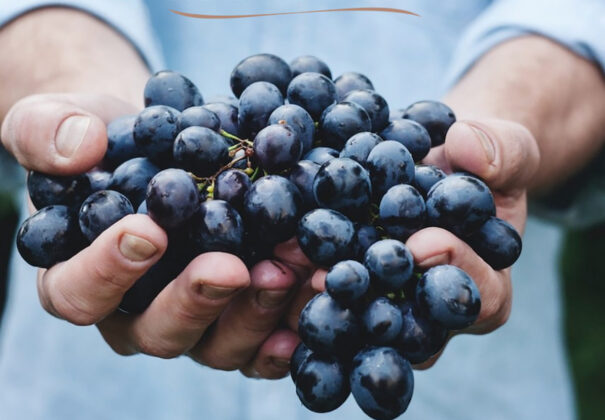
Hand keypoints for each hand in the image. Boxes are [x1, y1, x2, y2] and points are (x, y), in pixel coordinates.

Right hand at [1, 93, 315, 378]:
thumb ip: (47, 131)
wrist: (162, 144)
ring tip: (291, 268)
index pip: (79, 293)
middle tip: (232, 267)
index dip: (108, 271)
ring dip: (257, 311)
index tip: (148, 231)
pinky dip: (291, 324)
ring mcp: (195, 321)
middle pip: (159, 331)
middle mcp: (137, 313)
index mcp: (80, 278)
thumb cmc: (105, 141)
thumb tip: (80, 148)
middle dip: (197, 300)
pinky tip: (316, 293)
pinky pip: (264, 340)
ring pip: (219, 344)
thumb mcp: (59, 120)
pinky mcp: (239, 315)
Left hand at [281, 118, 539, 368]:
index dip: (456, 270)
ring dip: (320, 298)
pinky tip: (267, 261)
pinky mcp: (348, 291)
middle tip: (335, 277)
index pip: (479, 297)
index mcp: (484, 288)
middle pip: (407, 326)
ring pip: (356, 321)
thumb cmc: (477, 165)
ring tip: (287, 268)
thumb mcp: (505, 150)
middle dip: (372, 299)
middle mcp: (431, 313)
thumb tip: (468, 147)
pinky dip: (293, 283)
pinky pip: (323, 297)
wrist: (437, 165)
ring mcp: (386, 307)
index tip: (425, 242)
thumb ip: (501, 151)